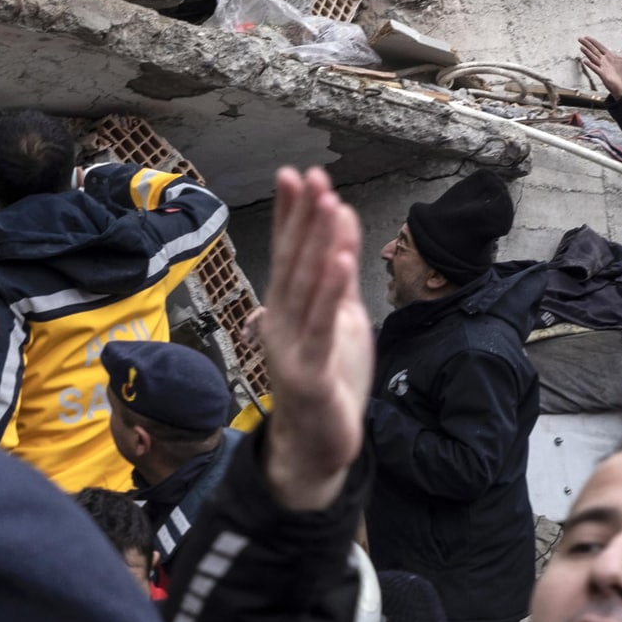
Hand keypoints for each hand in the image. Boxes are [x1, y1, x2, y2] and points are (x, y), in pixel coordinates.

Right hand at [261, 166, 374, 511]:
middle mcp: (281, 322)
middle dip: (303, 218)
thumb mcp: (339, 320)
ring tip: (328, 205)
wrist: (317, 446)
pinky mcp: (310, 372)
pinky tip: (340, 260)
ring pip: (305, 288)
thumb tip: (339, 225)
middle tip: (311, 177)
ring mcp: (291, 347)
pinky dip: (330, 291)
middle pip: (292, 262)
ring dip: (317, 244)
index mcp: (287, 309)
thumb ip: (338, 276)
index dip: (290, 214)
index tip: (295, 175)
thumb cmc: (328, 382)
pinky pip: (321, 325)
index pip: (287, 253)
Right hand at [577, 36, 621, 98]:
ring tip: (581, 47)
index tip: (587, 37)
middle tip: (580, 39)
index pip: (600, 47)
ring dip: (587, 53)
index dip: (594, 42)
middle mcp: (604, 61)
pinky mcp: (603, 75)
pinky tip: (585, 61)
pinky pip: (595, 69)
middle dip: (587, 45)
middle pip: (594, 51)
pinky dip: (590, 65)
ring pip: (593, 58)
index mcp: (610, 57)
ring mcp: (602, 68)